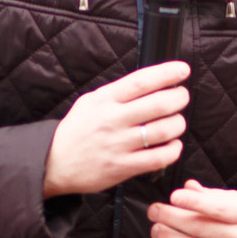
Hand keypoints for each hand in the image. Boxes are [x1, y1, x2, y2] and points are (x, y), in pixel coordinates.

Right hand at [45, 61, 188, 196]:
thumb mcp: (90, 102)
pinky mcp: (123, 167)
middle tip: (181, 97)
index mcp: (105, 100)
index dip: (166, 74)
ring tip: (176, 122)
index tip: (183, 70)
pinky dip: (173, 150)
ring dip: (178, 124)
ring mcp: (119, 145)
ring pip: (163, 130)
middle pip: (159, 104)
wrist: (53, 163)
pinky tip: (172, 145)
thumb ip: (117, 93)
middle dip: (179, 98)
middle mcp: (113, 120)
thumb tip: (151, 82)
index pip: (141, 81)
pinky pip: (159, 157)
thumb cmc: (76, 131)